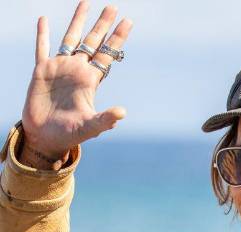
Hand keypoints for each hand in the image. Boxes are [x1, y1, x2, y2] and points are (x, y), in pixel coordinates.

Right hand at [21, 1, 132, 159]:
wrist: (46, 137)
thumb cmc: (71, 134)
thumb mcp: (90, 127)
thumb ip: (105, 119)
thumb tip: (122, 113)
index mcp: (91, 81)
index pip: (107, 55)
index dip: (117, 39)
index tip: (127, 22)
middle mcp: (77, 70)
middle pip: (93, 42)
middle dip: (102, 25)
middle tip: (113, 7)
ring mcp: (60, 68)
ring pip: (70, 39)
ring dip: (78, 22)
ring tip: (86, 3)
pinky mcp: (41, 71)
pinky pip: (42, 49)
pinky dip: (43, 34)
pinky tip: (44, 20)